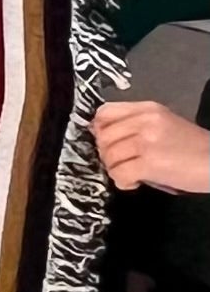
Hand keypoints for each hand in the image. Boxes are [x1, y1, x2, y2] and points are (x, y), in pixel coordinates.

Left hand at [92, 98, 209, 193]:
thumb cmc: (192, 148)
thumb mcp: (164, 124)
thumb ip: (136, 125)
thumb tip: (101, 134)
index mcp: (148, 109)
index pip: (105, 112)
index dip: (99, 130)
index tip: (108, 143)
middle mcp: (145, 121)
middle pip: (103, 137)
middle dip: (107, 154)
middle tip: (121, 163)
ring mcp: (146, 142)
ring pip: (108, 156)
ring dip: (115, 170)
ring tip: (132, 173)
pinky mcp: (149, 163)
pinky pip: (119, 174)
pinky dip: (123, 182)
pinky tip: (137, 182)